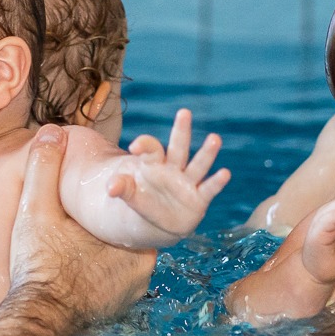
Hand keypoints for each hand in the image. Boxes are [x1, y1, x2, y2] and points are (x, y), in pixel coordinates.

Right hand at [11, 126, 154, 328]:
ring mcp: (130, 296)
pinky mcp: (115, 311)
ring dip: (106, 251)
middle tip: (85, 220)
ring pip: (123, 260)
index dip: (119, 200)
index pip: (137, 212)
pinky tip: (79, 267)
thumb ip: (44, 170)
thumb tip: (52, 132)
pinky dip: (101, 274)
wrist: (35, 320)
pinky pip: (115, 283)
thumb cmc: (40, 266)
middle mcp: (141, 272)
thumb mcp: (36, 211)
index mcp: (133, 243)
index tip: (101, 195)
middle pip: (129, 236)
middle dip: (110, 227)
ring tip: (80, 242)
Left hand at [106, 109, 231, 240]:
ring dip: (207, 152)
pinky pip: (210, 188)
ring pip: (199, 164)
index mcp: (155, 164)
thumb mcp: (130, 195)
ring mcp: (188, 182)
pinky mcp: (200, 199)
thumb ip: (121, 188)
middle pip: (178, 147)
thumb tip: (109, 187)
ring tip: (215, 138)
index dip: (144, 144)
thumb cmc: (144, 200)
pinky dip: (217, 182)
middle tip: (184, 112)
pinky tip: (225, 173)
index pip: (152, 148)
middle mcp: (174, 169)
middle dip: (181, 131)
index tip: (133, 146)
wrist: (160, 222)